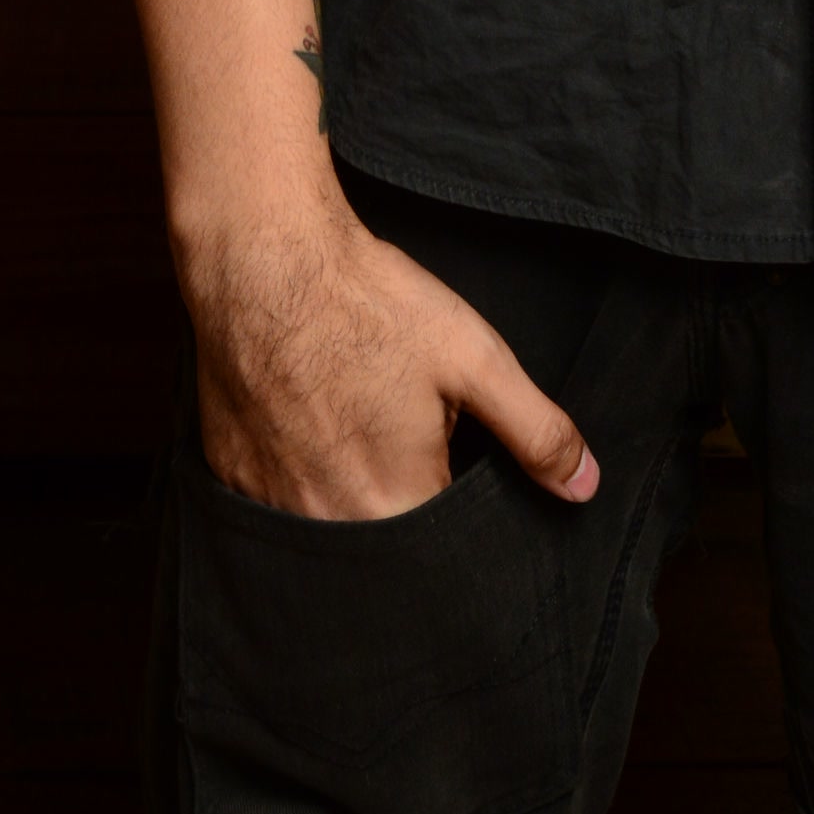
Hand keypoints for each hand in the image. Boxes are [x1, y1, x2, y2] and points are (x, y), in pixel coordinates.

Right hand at [184, 192, 599, 521]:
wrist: (264, 256)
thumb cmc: (369, 303)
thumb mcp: (474, 357)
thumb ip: (534, 430)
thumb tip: (584, 488)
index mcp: (394, 505)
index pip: (444, 556)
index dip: (460, 512)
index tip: (455, 469)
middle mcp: (326, 526)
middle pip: (383, 547)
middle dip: (406, 505)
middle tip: (405, 435)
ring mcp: (268, 506)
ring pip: (328, 528)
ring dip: (350, 497)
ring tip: (358, 425)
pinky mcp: (229, 477)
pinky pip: (278, 506)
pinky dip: (300, 479)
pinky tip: (311, 425)